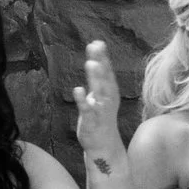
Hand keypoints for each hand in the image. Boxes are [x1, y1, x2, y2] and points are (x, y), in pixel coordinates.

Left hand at [73, 41, 124, 163]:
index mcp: (111, 92)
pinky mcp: (92, 122)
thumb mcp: (101, 95)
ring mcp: (101, 111)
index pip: (108, 71)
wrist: (104, 146)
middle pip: (105, 78)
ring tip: (91, 64)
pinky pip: (88, 110)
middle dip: (101, 62)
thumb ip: (98, 77)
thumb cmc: (101, 118)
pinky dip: (83, 100)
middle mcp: (109, 99)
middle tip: (96, 47)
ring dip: (96, 78)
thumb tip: (95, 56)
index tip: (97, 42)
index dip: (103, 57)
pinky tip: (77, 89)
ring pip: (100, 92)